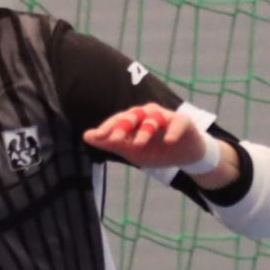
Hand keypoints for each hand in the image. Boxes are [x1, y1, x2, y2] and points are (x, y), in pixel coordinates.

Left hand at [84, 102, 212, 171]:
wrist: (184, 155)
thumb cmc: (155, 149)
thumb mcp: (131, 150)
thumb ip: (110, 143)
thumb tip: (86, 136)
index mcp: (134, 119)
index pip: (118, 120)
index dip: (108, 127)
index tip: (98, 136)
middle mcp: (148, 114)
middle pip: (134, 115)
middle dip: (123, 126)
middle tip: (114, 140)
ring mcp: (166, 116)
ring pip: (153, 119)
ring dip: (145, 131)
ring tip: (138, 145)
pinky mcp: (183, 122)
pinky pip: (177, 124)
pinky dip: (172, 132)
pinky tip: (168, 141)